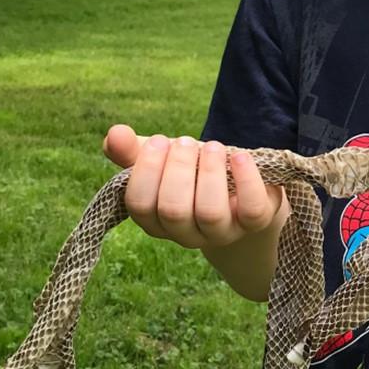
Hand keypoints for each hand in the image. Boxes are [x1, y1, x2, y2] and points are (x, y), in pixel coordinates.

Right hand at [102, 124, 285, 249]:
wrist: (239, 190)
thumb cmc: (192, 174)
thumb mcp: (162, 161)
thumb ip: (134, 151)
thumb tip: (113, 134)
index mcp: (157, 221)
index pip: (139, 205)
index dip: (145, 170)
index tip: (158, 141)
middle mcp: (187, 234)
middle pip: (173, 210)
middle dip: (177, 169)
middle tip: (185, 141)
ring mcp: (223, 232)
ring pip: (210, 212)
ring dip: (207, 173)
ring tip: (211, 146)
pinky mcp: (255, 223)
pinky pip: (252, 210)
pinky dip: (246, 179)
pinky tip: (239, 156)